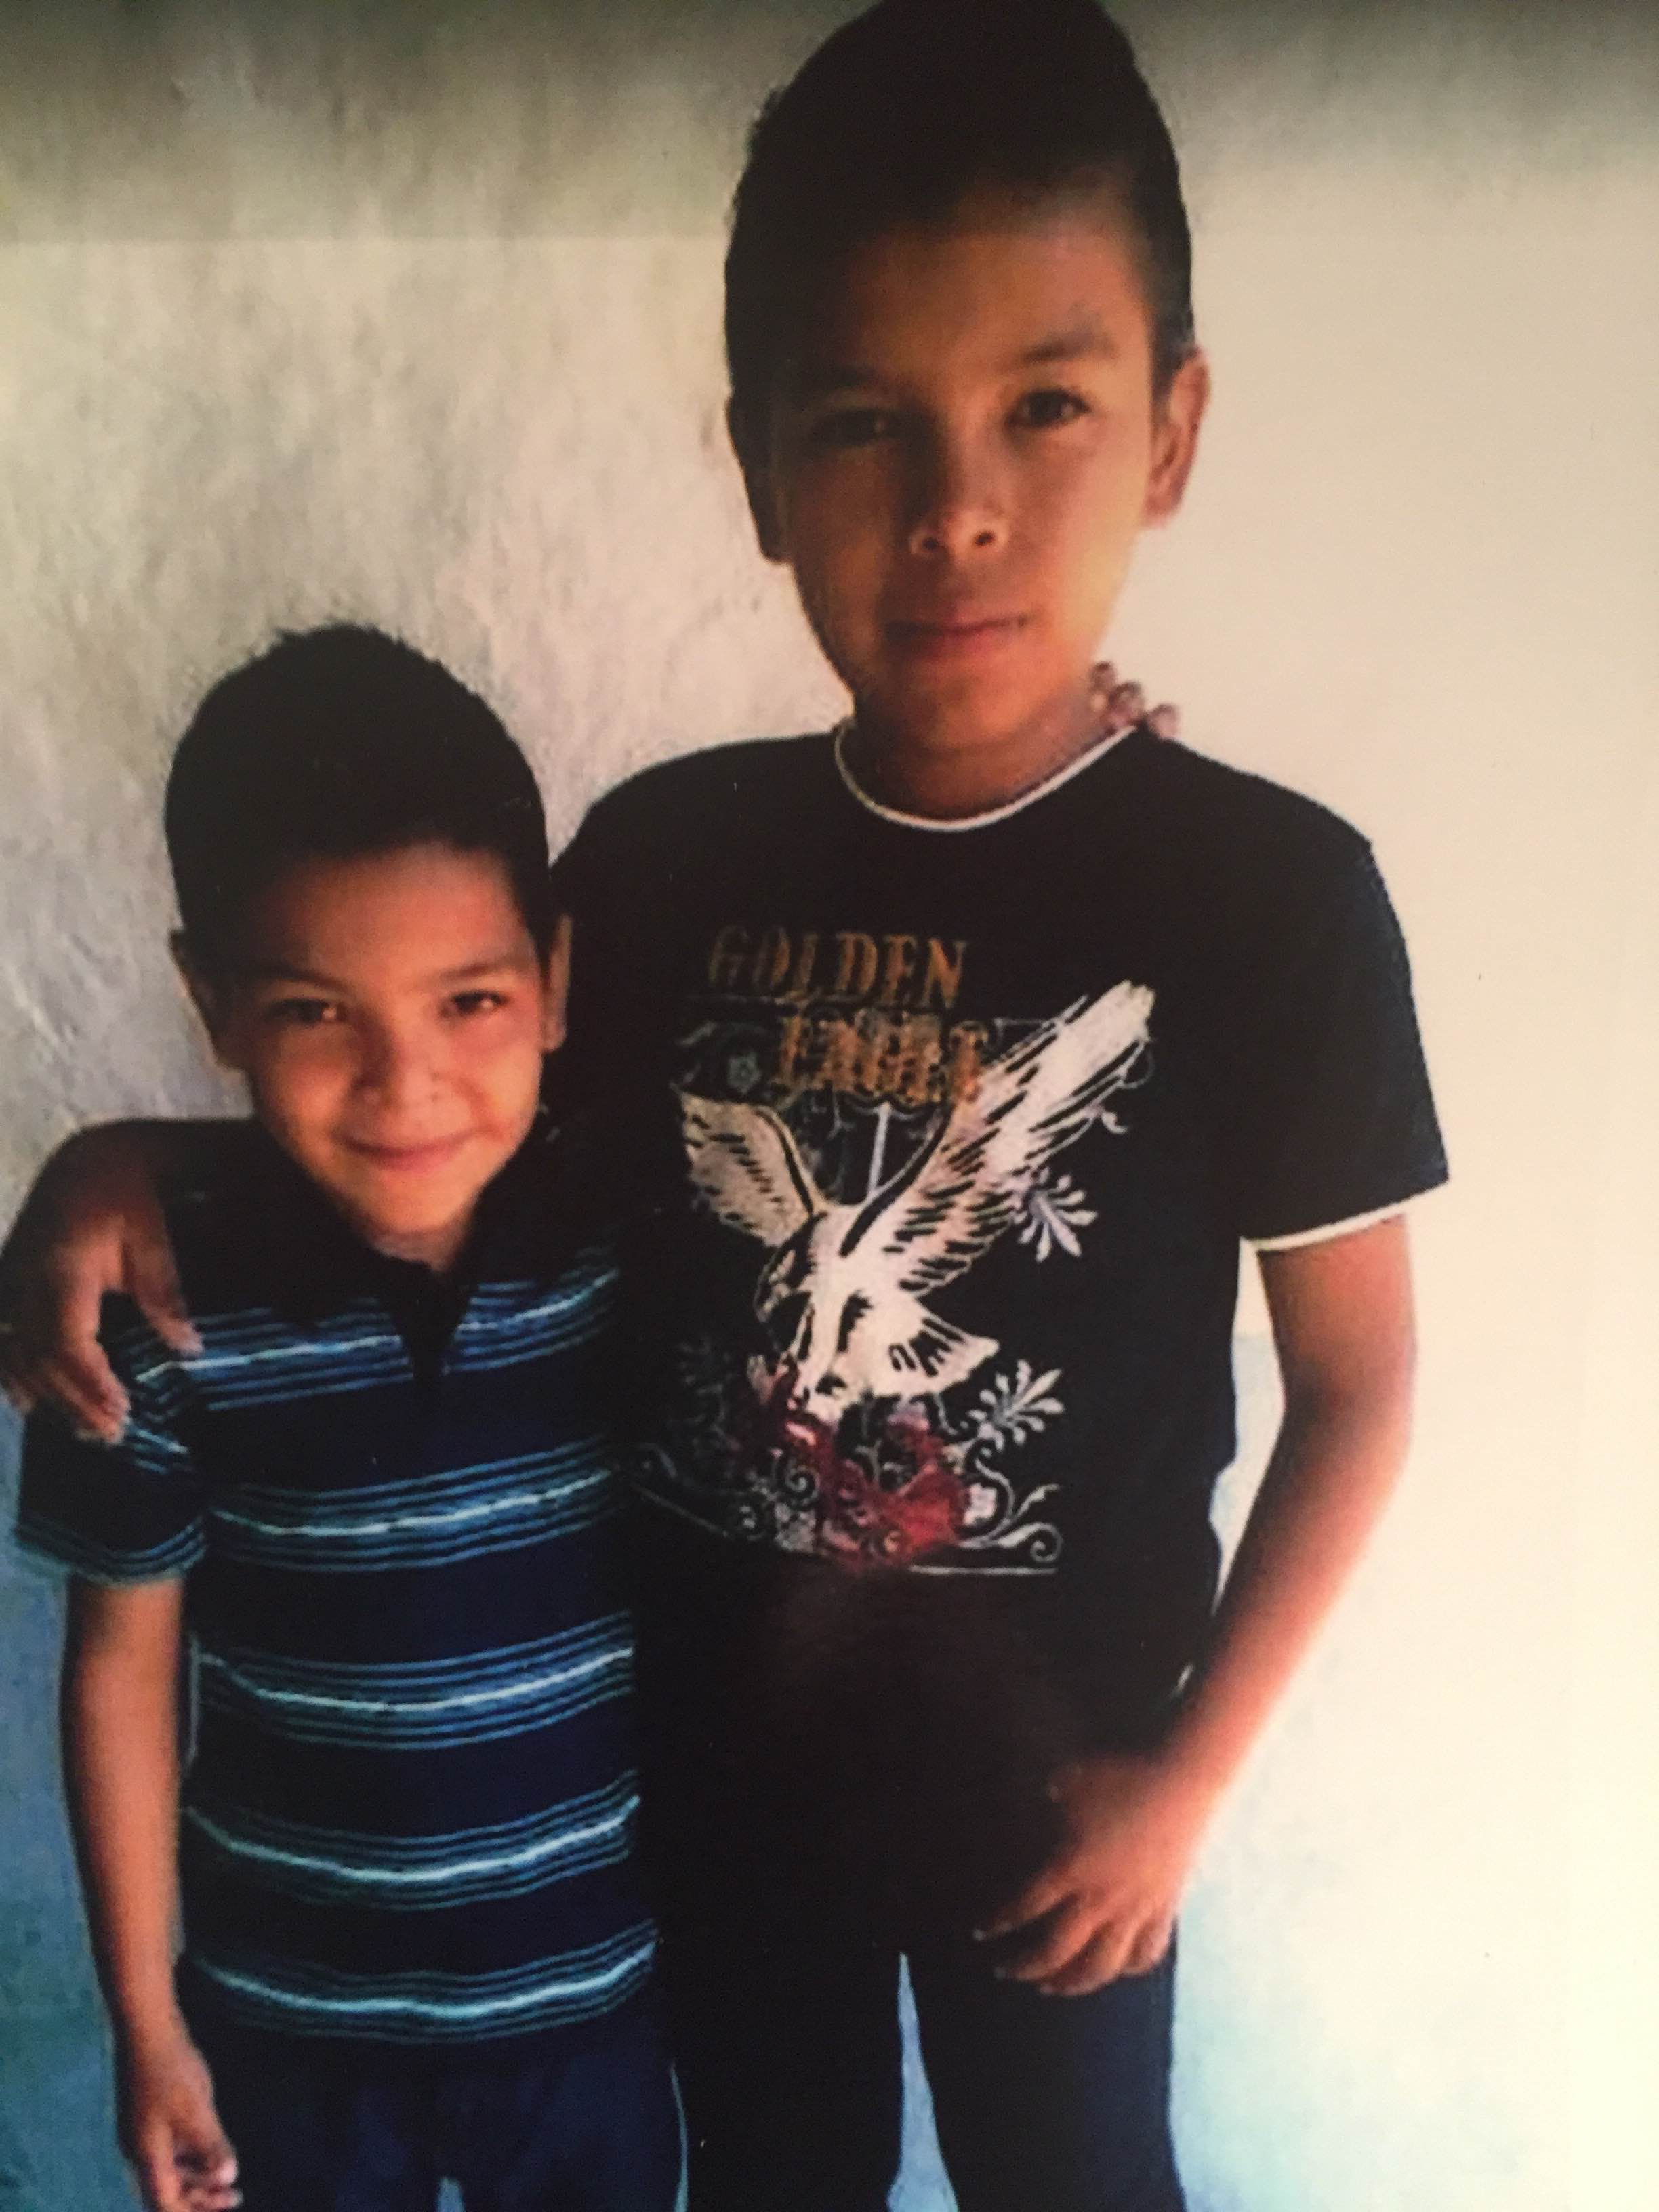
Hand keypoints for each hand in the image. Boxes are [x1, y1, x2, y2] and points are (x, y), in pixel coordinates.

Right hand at [0, 1124, 196, 1439]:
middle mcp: (26, 1280)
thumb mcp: (154, 1235)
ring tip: (87, 1428)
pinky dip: (15, 1373)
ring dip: (47, 1394)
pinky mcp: (10, 1284)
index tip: (120, 1413)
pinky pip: (2, 1339)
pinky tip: (33, 1401)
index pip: (64, 1340)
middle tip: (113, 1433)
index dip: (87, 1383)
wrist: (90, 1160)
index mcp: (62, 1267)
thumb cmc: (129, 1194)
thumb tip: (188, 1346)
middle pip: (38, 1358)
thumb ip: (166, 1291)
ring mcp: (11, 1283)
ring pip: (14, 1354)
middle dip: (73, 1400)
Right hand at [118, 2025, 239, 2211]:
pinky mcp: (148, 2115)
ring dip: (198, 2178)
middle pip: (167, 2190)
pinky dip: (191, 2157)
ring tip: (228, 2177)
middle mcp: (140, 2150)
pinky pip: (169, 2149)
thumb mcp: (196, 2110)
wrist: (145, 2028)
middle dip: (200, 2199)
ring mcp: (142, 2131)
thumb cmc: (170, 2069)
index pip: (164, 2203)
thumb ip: (210, 2146)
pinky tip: (213, 2147)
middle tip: (234, 2196)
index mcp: (147, 2155)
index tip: (224, 2206)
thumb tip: (227, 2178)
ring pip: (170, 2169)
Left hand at [974, 1750, 1215, 1996]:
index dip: (999, 1922)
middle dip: (1025, 1966)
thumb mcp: (1070, 1779)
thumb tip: (1035, 1795)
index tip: (981, 1932)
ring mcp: (1136, 1909)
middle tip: (1005, 1971)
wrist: (1183, 1781)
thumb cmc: (1121, 1776)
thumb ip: (1048, 1795)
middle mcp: (1101, 1898)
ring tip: (1052, 1987)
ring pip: (1102, 1966)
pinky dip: (1129, 1968)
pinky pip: (1147, 1953)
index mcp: (1071, 1867)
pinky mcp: (1164, 1908)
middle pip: (1057, 1950)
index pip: (1025, 1906)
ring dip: (1073, 1983)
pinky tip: (1115, 1969)